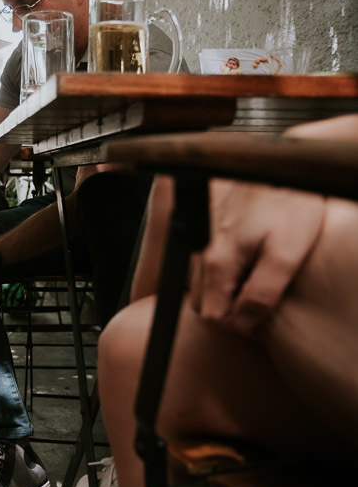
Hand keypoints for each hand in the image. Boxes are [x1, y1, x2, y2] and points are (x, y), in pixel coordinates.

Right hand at [188, 179, 324, 334]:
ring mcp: (197, 236)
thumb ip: (263, 292)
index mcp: (218, 261)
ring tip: (252, 277)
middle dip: (227, 308)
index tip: (259, 318)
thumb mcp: (287, 254)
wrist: (278, 161)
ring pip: (198, 282)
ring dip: (221, 288)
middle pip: (202, 302)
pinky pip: (198, 261)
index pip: (213, 316)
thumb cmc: (288, 202)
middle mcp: (199, 250)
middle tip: (258, 300)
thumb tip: (243, 321)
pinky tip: (241, 257)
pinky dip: (216, 269)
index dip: (237, 324)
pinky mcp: (200, 223)